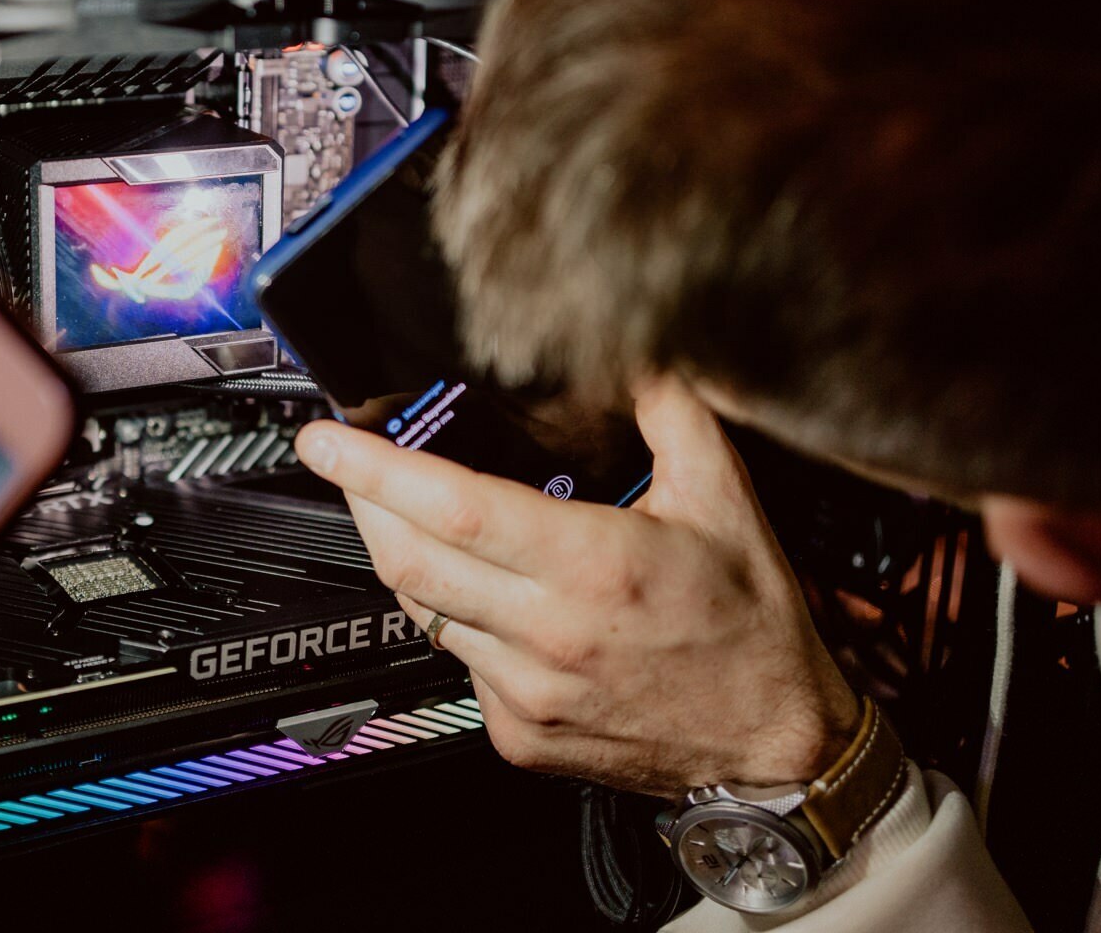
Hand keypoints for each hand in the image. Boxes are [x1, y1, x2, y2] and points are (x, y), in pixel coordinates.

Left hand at [295, 376, 860, 797]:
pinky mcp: (519, 734)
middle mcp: (548, 635)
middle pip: (406, 560)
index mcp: (592, 567)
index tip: (326, 439)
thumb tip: (633, 351)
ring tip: (403, 512)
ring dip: (401, 557)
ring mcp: (526, 693)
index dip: (374, 468)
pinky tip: (477, 591)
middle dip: (360, 501)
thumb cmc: (752, 627)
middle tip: (345, 462)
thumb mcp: (725, 499)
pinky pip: (456, 661)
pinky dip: (451, 618)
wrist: (774, 750)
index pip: (450, 507)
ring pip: (422, 611)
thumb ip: (670, 411)